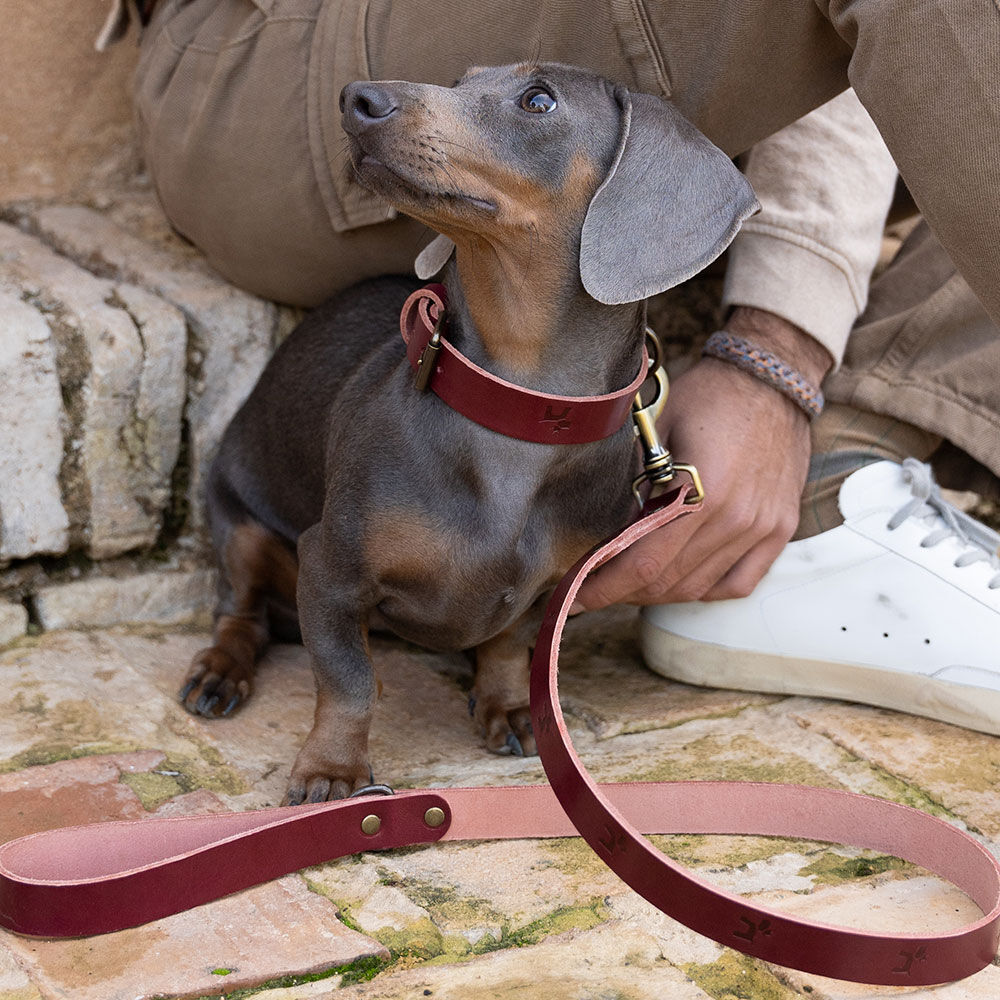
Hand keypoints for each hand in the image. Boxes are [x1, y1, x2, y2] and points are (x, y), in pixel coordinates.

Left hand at [573, 308, 830, 608]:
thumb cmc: (708, 396)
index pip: (643, 563)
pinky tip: (678, 579)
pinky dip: (702, 589)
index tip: (574, 597)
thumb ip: (631, 479)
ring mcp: (762, 528)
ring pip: (698, 588)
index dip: (603, 587)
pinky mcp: (780, 530)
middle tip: (594, 586)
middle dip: (622, 591)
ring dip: (657, 592)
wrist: (774, 378)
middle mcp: (736, 519)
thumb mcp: (655, 427)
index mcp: (703, 492)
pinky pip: (737, 583)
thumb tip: (600, 528)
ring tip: (628, 581)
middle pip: (667, 582)